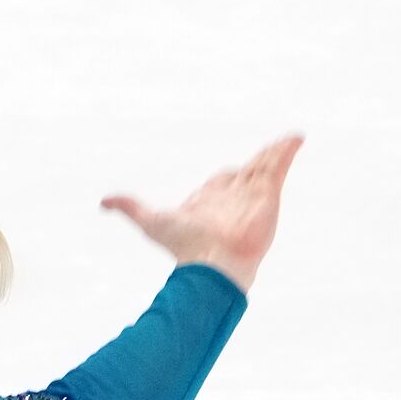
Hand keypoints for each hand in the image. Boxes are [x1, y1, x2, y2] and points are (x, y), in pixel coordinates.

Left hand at [100, 134, 304, 292]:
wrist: (212, 262)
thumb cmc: (183, 245)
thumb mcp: (150, 221)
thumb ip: (129, 207)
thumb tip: (104, 202)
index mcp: (209, 202)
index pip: (219, 183)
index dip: (223, 177)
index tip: (229, 174)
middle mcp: (232, 199)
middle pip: (246, 174)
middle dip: (256, 163)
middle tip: (268, 153)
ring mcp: (252, 196)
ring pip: (264, 167)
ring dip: (275, 152)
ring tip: (289, 140)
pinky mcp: (269, 194)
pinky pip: (280, 166)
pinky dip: (288, 150)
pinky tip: (296, 138)